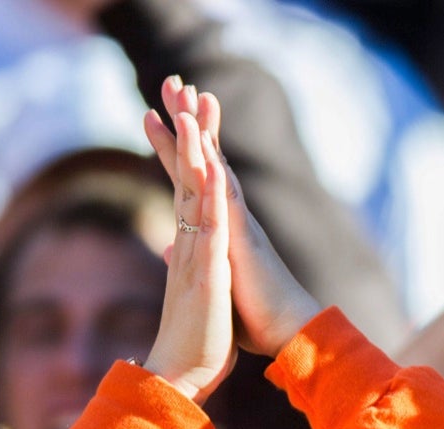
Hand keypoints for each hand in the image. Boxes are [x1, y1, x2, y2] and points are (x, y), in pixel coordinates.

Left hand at [144, 78, 316, 357]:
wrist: (287, 333)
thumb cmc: (255, 314)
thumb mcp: (214, 280)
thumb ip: (195, 256)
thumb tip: (173, 244)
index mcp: (220, 226)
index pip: (193, 176)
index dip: (176, 144)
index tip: (157, 114)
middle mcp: (231, 217)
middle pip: (205, 158)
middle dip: (189, 120)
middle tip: (174, 81)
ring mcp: (239, 226)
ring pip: (216, 168)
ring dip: (203, 133)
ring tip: (189, 97)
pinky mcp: (243, 243)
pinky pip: (227, 203)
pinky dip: (216, 176)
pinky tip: (207, 151)